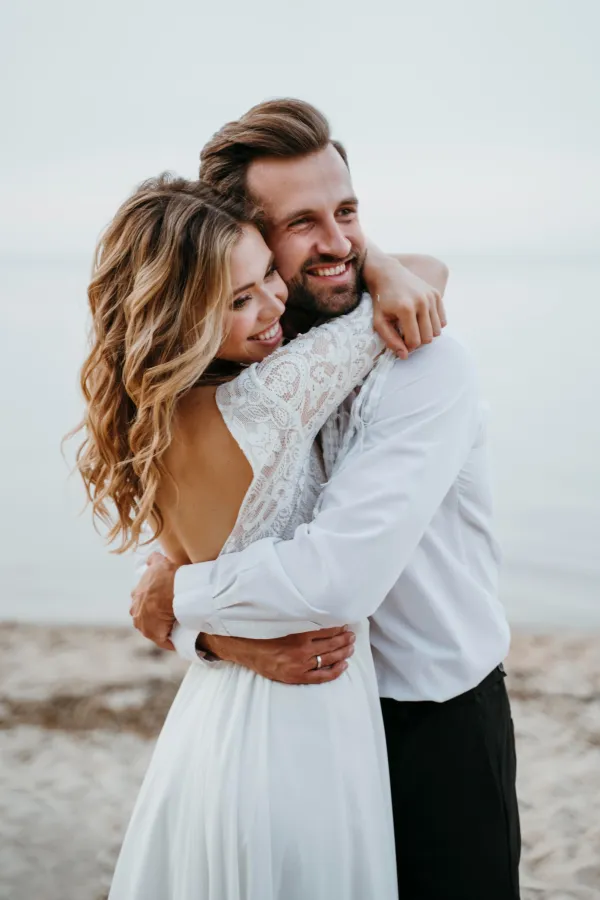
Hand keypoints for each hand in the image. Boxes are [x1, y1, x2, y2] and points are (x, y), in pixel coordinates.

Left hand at [130, 552, 178, 650]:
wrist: (172, 589)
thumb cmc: (166, 576)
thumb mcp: (159, 563)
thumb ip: (153, 560)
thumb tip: (151, 558)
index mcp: (136, 596)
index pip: (142, 602)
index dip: (152, 603)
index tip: (163, 603)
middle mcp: (136, 612)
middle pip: (145, 617)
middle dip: (155, 617)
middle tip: (171, 615)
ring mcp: (144, 624)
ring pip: (153, 629)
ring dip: (163, 629)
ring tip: (177, 627)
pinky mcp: (155, 635)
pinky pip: (164, 641)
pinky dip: (171, 641)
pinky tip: (179, 641)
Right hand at [199, 626, 355, 684]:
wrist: (245, 649)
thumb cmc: (263, 633)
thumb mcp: (281, 621)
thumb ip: (299, 619)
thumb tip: (317, 612)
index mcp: (298, 634)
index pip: (326, 630)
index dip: (338, 627)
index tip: (345, 624)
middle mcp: (301, 650)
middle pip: (331, 644)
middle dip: (344, 639)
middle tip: (352, 635)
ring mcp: (300, 665)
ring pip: (329, 658)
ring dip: (343, 652)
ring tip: (351, 647)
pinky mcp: (297, 676)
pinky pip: (321, 676)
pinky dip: (334, 671)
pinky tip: (344, 665)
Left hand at [363, 245, 445, 358]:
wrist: (388, 274)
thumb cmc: (381, 300)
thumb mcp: (379, 321)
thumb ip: (390, 340)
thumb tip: (404, 356)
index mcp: (406, 309)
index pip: (415, 341)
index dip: (407, 346)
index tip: (401, 341)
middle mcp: (422, 302)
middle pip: (428, 337)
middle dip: (418, 341)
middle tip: (408, 335)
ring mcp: (431, 297)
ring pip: (438, 331)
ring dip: (427, 333)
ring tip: (415, 328)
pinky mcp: (437, 294)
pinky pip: (443, 320)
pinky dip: (434, 324)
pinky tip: (422, 319)